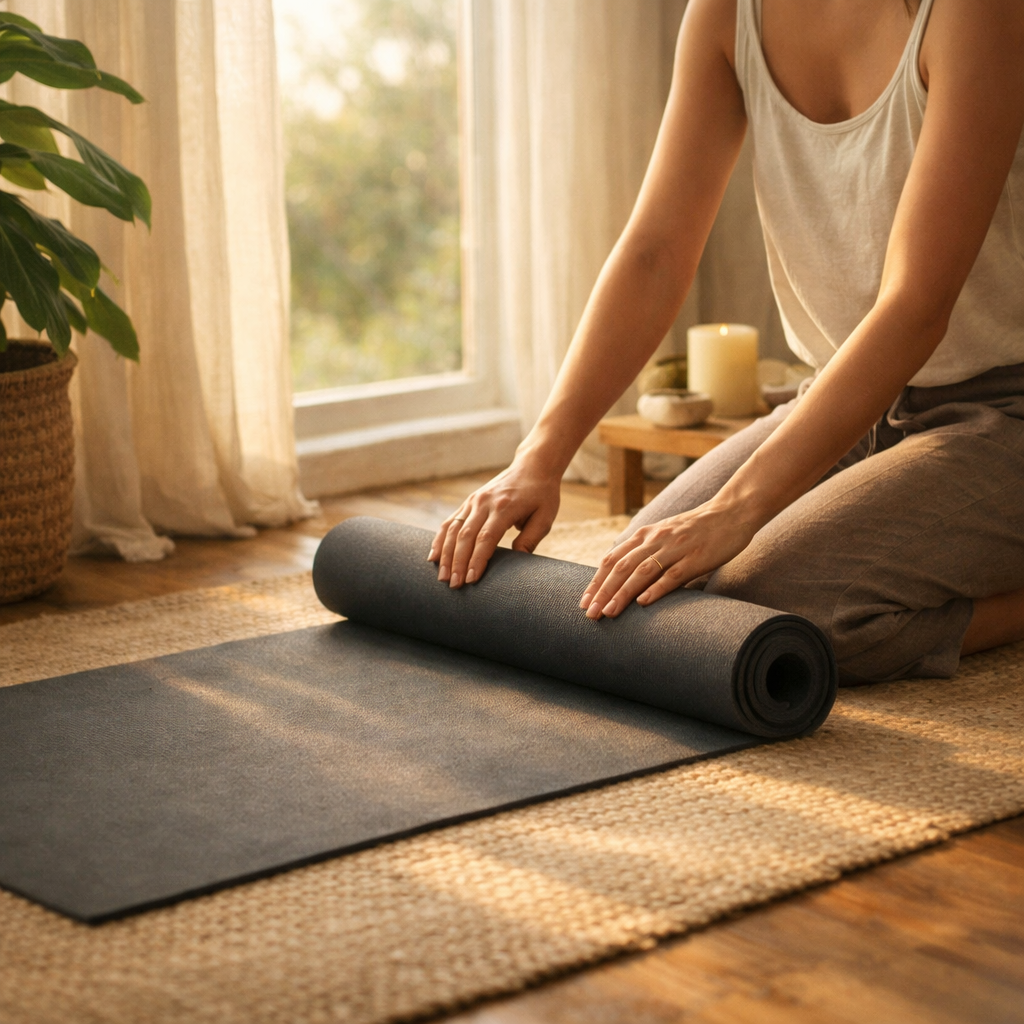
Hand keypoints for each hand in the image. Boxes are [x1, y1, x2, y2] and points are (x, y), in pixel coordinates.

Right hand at [428, 458, 561, 587]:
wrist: (532, 466)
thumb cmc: (542, 495)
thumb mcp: (545, 517)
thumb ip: (530, 539)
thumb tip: (516, 562)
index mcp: (505, 507)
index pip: (486, 538)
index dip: (476, 560)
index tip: (471, 579)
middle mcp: (485, 503)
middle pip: (465, 536)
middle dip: (457, 563)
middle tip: (454, 585)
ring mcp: (474, 501)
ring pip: (452, 529)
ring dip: (445, 555)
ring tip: (442, 577)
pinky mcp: (469, 501)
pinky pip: (449, 522)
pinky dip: (439, 540)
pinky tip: (433, 557)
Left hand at [580, 499, 759, 618]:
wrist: (731, 512)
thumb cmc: (696, 529)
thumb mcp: (664, 535)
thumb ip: (645, 552)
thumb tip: (625, 579)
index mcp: (645, 535)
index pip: (613, 560)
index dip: (596, 582)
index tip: (585, 602)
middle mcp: (655, 539)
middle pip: (621, 568)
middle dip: (603, 592)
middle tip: (591, 614)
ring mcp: (675, 548)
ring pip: (642, 572)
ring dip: (622, 594)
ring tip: (609, 613)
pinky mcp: (695, 558)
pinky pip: (672, 574)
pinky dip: (656, 588)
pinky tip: (643, 603)